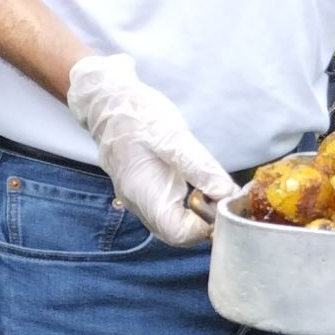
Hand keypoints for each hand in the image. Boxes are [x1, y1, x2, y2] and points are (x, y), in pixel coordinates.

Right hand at [65, 53, 236, 246]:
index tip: (224, 204)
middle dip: (205, 221)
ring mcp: (140, 199)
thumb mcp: (173, 137)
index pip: (180, 234)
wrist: (107, 101)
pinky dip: (188, 204)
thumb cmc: (137, 116)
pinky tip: (201, 185)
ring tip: (215, 189)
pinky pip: (169, 209)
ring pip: (174, 222)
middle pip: (178, 233)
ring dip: (198, 213)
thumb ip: (200, 168)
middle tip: (224, 197)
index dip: (206, 227)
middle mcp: (139, 204)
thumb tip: (227, 194)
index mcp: (144, 194)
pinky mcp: (144, 190)